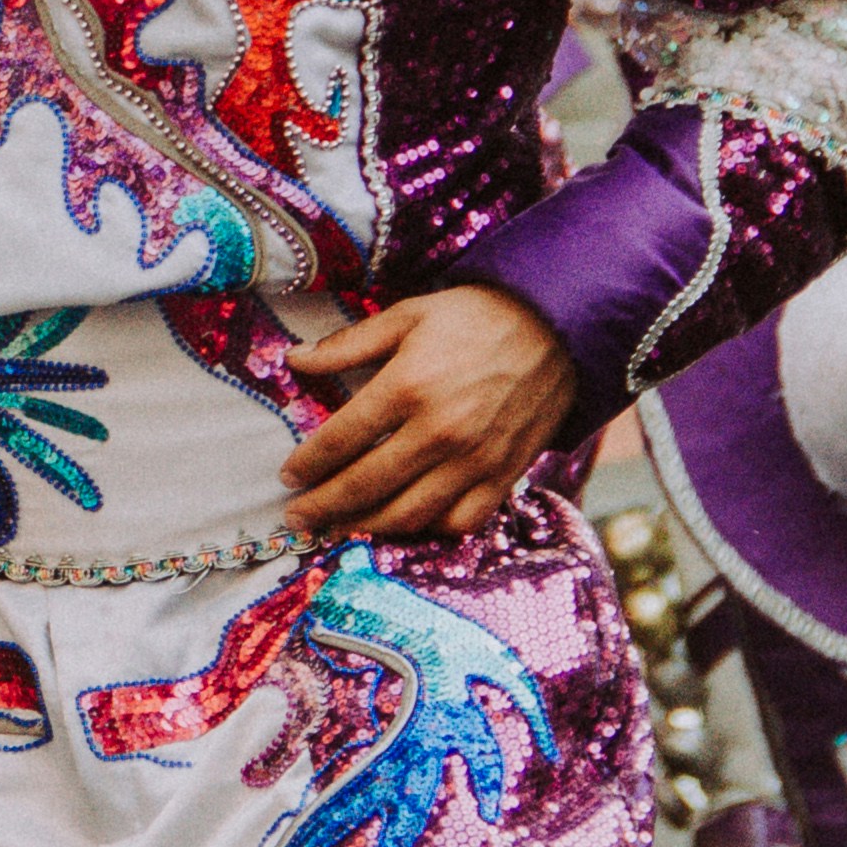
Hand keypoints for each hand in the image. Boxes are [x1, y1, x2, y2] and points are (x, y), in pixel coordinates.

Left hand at [280, 285, 579, 541]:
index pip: (340, 440)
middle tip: (298, 516)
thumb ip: (348, 345)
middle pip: (366, 484)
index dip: (308, 463)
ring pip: (408, 513)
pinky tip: (404, 525)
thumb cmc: (475, 316)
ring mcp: (474, 459)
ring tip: (338, 529)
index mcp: (407, 387)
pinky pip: (461, 520)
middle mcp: (438, 431)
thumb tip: (293, 360)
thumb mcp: (406, 316)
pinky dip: (429, 530)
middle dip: (323, 506)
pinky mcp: (504, 475)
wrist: (558, 326)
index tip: (288, 476)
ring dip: (365, 526)